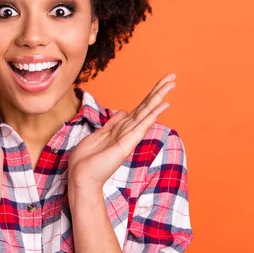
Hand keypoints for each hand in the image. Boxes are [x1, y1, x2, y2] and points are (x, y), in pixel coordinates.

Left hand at [68, 73, 176, 192]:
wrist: (81, 177)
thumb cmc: (87, 159)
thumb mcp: (99, 134)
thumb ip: (113, 123)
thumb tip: (123, 112)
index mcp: (121, 127)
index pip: (140, 107)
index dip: (150, 93)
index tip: (162, 81)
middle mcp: (128, 130)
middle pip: (146, 106)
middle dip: (159, 90)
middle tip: (173, 76)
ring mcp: (129, 137)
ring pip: (147, 112)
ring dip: (159, 96)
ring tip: (171, 83)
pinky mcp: (127, 144)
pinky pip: (142, 125)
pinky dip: (153, 114)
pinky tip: (164, 104)